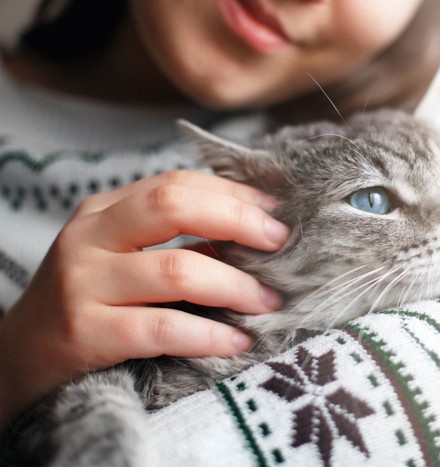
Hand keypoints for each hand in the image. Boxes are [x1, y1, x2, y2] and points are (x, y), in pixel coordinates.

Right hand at [0, 170, 288, 429]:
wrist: (20, 356)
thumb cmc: (89, 302)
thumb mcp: (122, 258)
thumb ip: (176, 241)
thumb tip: (256, 236)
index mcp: (104, 210)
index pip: (177, 183)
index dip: (233, 194)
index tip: (277, 211)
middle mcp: (89, 237)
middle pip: (175, 206)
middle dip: (239, 221)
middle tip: (281, 244)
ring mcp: (83, 282)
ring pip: (177, 269)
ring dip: (236, 286)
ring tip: (269, 301)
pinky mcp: (85, 331)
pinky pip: (163, 327)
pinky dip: (210, 334)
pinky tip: (237, 341)